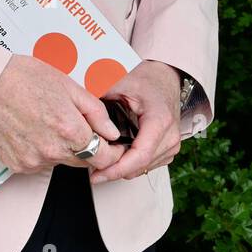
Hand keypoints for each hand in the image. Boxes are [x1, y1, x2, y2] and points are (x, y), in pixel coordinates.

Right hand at [0, 54, 128, 174]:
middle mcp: (53, 152)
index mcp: (70, 131)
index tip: (110, 144)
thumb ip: (96, 112)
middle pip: (83, 162)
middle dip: (86, 147)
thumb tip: (112, 132)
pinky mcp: (17, 165)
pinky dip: (41, 151)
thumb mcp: (69, 86)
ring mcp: (33, 161)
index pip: (103, 158)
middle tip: (75, 125)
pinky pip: (39, 164)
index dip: (111, 151)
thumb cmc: (25, 78)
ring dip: (62, 149)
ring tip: (48, 122)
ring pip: (60, 162)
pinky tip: (33, 130)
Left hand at [88, 61, 181, 183]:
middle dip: (114, 170)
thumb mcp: (121, 82)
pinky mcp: (169, 149)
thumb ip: (101, 97)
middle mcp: (170, 136)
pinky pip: (148, 165)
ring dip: (122, 168)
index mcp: (159, 120)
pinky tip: (117, 155)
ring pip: (143, 169)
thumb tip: (80, 112)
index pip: (139, 156)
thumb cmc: (146, 78)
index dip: (116, 169)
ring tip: (101, 159)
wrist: (165, 77)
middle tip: (91, 167)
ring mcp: (172, 145)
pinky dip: (131, 164)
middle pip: (139, 166)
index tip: (97, 174)